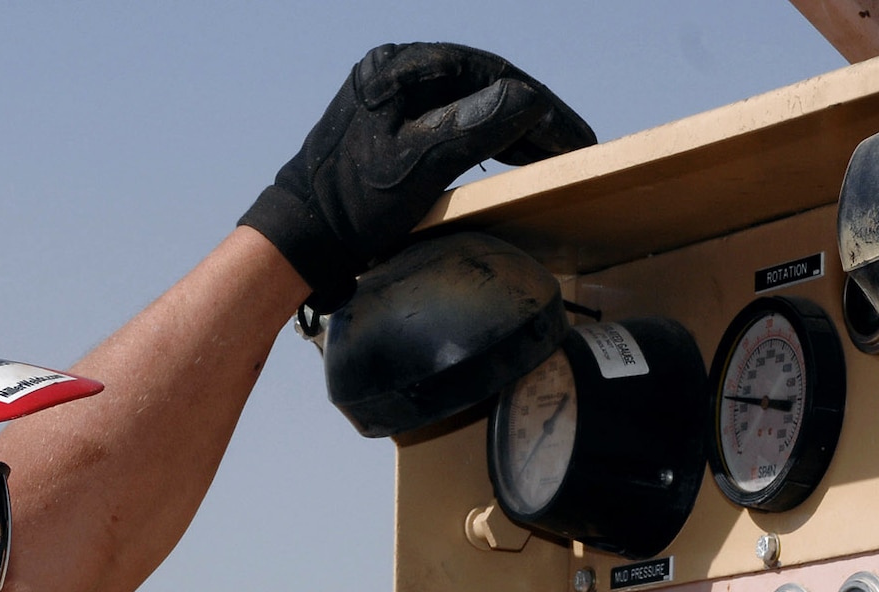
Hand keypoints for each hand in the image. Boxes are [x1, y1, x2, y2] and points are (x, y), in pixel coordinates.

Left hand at [240, 42, 594, 309]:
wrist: (302, 236)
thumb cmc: (352, 204)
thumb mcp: (420, 164)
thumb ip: (475, 127)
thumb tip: (531, 99)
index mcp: (400, 68)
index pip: (489, 72)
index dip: (538, 104)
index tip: (574, 134)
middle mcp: (396, 72)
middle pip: (482, 84)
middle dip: (532, 116)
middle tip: (575, 145)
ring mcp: (392, 96)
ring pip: (470, 103)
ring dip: (513, 129)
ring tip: (555, 154)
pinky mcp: (391, 124)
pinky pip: (452, 121)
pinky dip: (486, 138)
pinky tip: (514, 155)